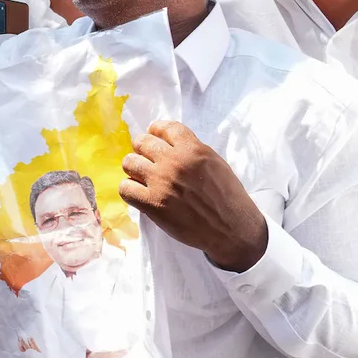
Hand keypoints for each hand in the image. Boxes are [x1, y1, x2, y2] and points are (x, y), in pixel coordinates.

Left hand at [119, 120, 267, 271]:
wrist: (232, 230)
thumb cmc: (227, 197)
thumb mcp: (215, 163)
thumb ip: (191, 150)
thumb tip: (166, 144)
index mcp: (193, 149)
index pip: (165, 127)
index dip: (156, 131)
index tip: (154, 137)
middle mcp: (174, 162)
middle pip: (141, 142)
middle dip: (142, 150)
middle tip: (148, 161)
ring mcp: (161, 182)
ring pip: (129, 162)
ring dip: (134, 169)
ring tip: (143, 178)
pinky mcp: (152, 204)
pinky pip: (125, 188)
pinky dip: (130, 191)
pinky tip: (140, 194)